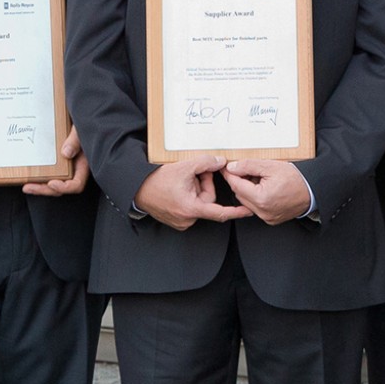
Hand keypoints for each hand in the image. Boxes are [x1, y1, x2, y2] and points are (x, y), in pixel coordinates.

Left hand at [24, 128, 91, 196]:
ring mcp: (64, 165)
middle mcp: (73, 167)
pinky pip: (47, 173)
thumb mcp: (80, 128)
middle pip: (61, 187)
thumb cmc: (81, 122)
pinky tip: (28, 175)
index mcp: (82, 163)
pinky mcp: (55, 160)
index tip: (52, 183)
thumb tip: (66, 153)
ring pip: (53, 182)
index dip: (65, 187)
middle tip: (29, 187)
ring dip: (40, 186)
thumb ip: (75, 140)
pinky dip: (39, 177)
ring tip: (26, 185)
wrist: (76, 116)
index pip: (77, 184)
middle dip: (45, 189)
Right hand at [135, 155, 250, 228]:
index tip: (248, 211)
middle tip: (194, 173)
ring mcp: (181, 221)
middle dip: (203, 184)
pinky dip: (187, 195)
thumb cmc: (157, 180)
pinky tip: (177, 187)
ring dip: (194, 188)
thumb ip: (206, 163)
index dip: (236, 211)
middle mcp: (187, 219)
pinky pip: (189, 206)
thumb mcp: (184, 167)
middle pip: (208, 200)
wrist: (137, 188)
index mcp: (192, 208)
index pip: (220, 212)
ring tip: (181, 179)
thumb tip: (221, 162)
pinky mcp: (175, 220)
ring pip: (198, 202)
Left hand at [223, 159, 313, 224]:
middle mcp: (263, 211)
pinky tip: (265, 189)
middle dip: (241, 182)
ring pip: (247, 202)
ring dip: (248, 191)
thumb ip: (248, 166)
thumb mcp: (270, 166)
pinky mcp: (271, 220)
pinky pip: (256, 208)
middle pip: (240, 194)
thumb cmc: (296, 178)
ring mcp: (267, 217)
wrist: (312, 190)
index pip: (236, 185)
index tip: (225, 167)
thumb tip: (232, 167)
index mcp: (261, 198)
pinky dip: (256, 199)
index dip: (230, 174)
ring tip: (261, 180)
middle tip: (248, 171)